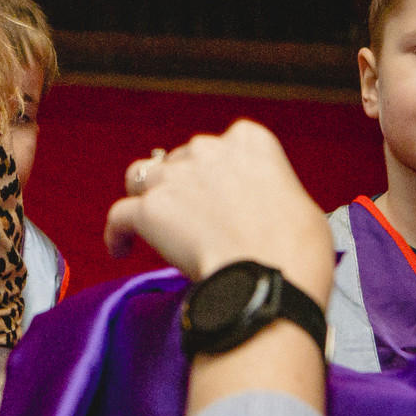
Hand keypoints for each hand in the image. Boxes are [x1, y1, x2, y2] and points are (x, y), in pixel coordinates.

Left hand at [104, 120, 334, 304]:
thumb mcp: (299, 202)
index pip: (220, 147)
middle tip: (194, 221)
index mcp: (249, 140)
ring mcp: (174, 178)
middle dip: (183, 187)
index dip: (215, 173)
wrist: (272, 275)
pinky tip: (119, 248)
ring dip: (147, 198)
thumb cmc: (296, 248)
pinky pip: (119, 216)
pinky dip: (117, 233)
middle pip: (179, 162)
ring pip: (142, 179)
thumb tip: (262, 214)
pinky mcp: (149, 210)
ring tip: (152, 225)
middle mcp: (206, 149)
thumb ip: (269, 193)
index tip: (219, 196)